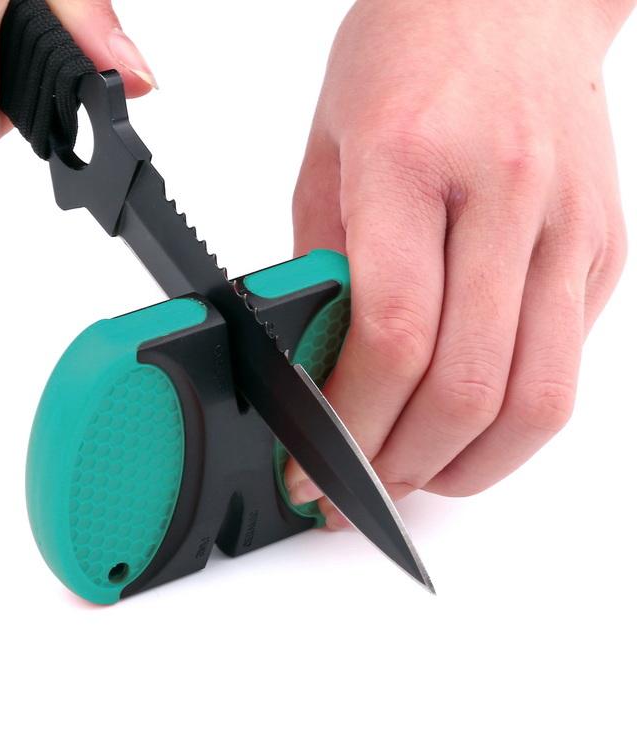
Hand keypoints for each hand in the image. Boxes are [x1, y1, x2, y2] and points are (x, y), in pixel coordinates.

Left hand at [287, 0, 629, 524]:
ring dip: (466, 467)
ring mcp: (568, 229)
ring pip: (534, 399)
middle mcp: (506, 198)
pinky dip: (511, 425)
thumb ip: (323, 265)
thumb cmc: (411, 52)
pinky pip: (564, 368)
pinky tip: (466, 433)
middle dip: (399, 465)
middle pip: (464, 386)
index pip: (392, 335)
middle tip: (356, 495)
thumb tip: (319, 364)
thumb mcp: (328, 152)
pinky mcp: (604, 252)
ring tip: (415, 481)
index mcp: (414, 164)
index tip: (312, 470)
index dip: (348, 425)